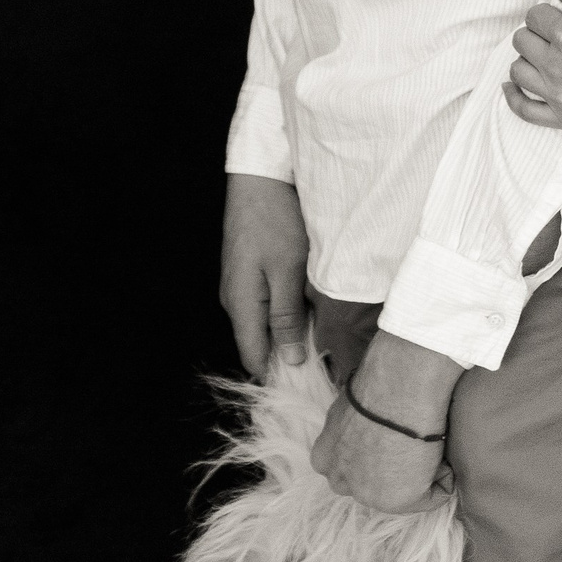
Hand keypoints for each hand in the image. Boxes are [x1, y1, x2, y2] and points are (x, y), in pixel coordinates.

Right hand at [221, 172, 310, 373]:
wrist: (260, 178)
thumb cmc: (275, 221)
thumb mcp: (287, 271)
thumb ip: (287, 317)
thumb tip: (289, 360)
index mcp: (241, 304)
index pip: (254, 358)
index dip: (280, 375)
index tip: (311, 383)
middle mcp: (234, 300)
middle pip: (260, 343)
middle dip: (290, 354)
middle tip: (327, 359)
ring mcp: (239, 286)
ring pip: (265, 323)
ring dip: (291, 330)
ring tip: (323, 333)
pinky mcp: (248, 272)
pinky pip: (267, 304)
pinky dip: (288, 310)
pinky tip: (311, 306)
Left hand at [310, 329, 462, 512]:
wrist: (395, 388)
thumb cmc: (379, 385)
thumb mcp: (351, 408)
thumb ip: (354, 428)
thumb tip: (374, 426)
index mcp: (325, 457)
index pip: (354, 467)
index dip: (382, 451)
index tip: (396, 434)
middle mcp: (340, 481)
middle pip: (378, 483)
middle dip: (399, 469)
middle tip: (414, 439)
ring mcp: (369, 495)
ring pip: (407, 490)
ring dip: (423, 471)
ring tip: (426, 441)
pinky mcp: (400, 500)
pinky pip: (435, 494)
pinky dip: (445, 475)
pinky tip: (437, 449)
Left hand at [504, 0, 561, 135]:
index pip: (534, 16)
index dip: (548, 11)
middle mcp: (559, 67)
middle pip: (522, 41)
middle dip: (537, 33)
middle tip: (557, 34)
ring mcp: (561, 96)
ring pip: (518, 70)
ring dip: (528, 58)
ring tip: (546, 55)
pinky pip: (523, 109)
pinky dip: (513, 95)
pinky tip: (513, 85)